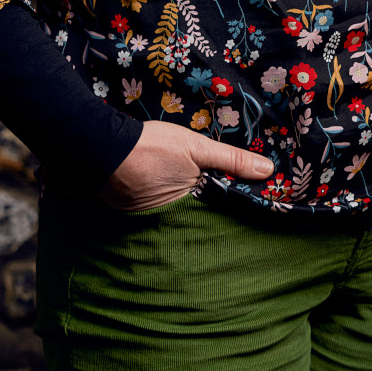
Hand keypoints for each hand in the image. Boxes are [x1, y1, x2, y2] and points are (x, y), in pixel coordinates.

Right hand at [98, 121, 274, 212]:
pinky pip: (155, 215)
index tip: (245, 207)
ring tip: (191, 199)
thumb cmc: (153, 147)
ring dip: (184, 211)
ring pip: (176, 218)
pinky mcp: (132, 215)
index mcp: (190, 209)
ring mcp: (149, 222)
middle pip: (197, 221)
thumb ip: (232, 160)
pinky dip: (162, 206)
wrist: (103, 147)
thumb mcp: (198, 148)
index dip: (229, 210)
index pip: (217, 216)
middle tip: (216, 203)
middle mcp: (170, 224)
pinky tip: (164, 192)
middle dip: (207, 215)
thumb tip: (268, 170)